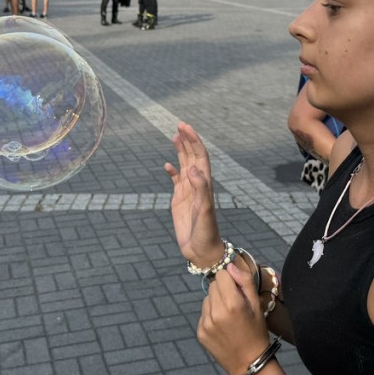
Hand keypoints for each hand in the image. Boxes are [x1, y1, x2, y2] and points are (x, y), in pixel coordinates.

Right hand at [164, 122, 221, 264]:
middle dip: (188, 140)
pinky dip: (172, 171)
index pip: (200, 156)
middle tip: (179, 124)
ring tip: (174, 136)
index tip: (184, 127)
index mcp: (204, 184)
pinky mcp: (179, 200)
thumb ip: (200, 189)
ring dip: (181, 151)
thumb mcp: (204, 211)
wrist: (202, 250)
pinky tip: (167, 165)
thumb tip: (192, 168)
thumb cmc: (206, 232)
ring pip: (184, 165)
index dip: (194, 140)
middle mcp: (197, 184)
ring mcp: (188, 192)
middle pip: (193, 156)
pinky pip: (176, 181)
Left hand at [198, 264, 269, 374]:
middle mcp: (216, 312)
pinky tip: (221, 326)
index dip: (230, 280)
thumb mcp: (256, 305)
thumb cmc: (256, 331)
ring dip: (215, 302)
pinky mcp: (200, 332)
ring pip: (206, 298)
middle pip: (213, 285)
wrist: (249, 362)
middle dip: (223, 290)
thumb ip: (244, 281)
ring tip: (228, 316)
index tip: (237, 290)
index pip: (221, 275)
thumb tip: (229, 266)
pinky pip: (203, 313)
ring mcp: (206, 323)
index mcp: (232, 303)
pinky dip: (210, 316)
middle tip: (234, 304)